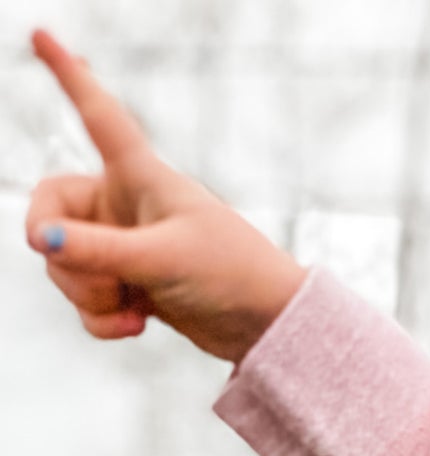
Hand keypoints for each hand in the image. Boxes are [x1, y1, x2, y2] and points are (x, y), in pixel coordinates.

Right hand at [24, 28, 304, 361]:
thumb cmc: (230, 276)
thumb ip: (98, 252)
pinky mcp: (130, 284)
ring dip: (86, 294)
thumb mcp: (162, 260)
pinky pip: (87, 299)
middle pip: (52, 215)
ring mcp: (123, 245)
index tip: (41, 32)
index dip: (68, 76)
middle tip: (97, 284)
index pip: (97, 115)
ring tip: (129, 310)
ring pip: (66, 263)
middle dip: (64, 257)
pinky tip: (134, 327)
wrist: (267, 327)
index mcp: (139, 175)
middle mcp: (124, 203)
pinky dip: (100, 318)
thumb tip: (42, 243)